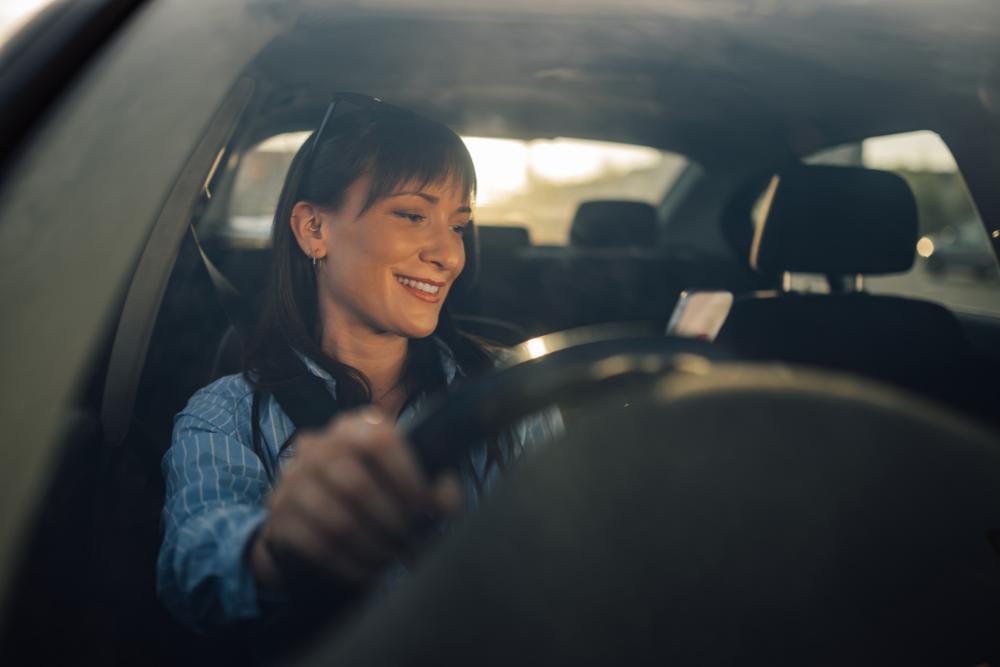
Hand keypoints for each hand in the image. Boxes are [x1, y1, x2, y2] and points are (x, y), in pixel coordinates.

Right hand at [250, 408, 462, 591]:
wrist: (311, 515)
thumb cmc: (371, 491)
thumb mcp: (402, 477)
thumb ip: (431, 483)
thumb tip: (448, 504)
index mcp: (351, 427)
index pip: (380, 439)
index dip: (409, 476)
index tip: (430, 506)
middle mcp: (316, 446)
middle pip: (358, 486)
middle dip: (393, 521)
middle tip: (413, 542)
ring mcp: (291, 480)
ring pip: (339, 522)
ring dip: (375, 547)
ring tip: (395, 557)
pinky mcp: (279, 515)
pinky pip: (319, 547)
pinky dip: (352, 565)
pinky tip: (371, 571)